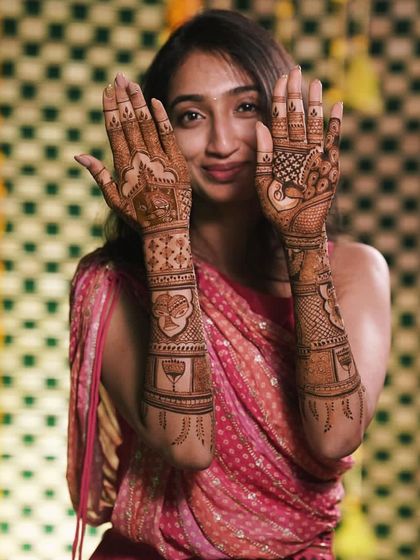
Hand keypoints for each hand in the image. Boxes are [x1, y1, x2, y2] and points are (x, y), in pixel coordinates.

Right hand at [74, 73, 190, 234]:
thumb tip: (79, 155)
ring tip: (133, 84)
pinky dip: (161, 119)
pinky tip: (155, 102)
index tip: (107, 91)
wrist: (165, 231)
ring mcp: (160, 161)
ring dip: (139, 103)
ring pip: (147, 125)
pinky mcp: (178, 164)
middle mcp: (140, 160)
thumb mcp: (113, 199)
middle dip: (123, 98)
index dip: (110, 109)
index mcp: (123, 167)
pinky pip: (169, 137)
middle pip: (130, 123)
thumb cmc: (138, 217)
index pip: (114, 131)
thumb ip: (98, 174)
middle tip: (119, 77)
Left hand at [255, 67, 341, 238]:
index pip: (278, 121)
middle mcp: (296, 151)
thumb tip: (259, 125)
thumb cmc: (276, 210)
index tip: (279, 79)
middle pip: (296, 117)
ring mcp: (314, 157)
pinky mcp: (329, 166)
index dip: (278, 100)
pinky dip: (335, 125)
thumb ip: (262, 156)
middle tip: (295, 70)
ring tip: (315, 83)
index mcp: (279, 153)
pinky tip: (336, 107)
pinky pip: (333, 142)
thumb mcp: (262, 183)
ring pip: (314, 125)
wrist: (295, 229)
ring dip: (315, 104)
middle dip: (295, 94)